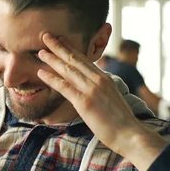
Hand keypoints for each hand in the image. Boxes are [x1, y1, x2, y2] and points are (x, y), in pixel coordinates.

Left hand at [37, 33, 166, 170]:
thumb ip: (101, 91)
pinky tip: (41, 73)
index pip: (85, 59)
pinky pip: (65, 87)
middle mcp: (99, 80)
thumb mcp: (112, 99)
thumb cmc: (121, 122)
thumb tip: (92, 90)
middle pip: (75, 59)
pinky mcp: (85, 102)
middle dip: (59, 47)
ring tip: (40, 51)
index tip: (60, 40)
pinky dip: (52, 78)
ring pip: (68, 70)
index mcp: (106, 78)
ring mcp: (92, 90)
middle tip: (46, 36)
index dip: (71, 48)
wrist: (129, 134)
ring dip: (53, 59)